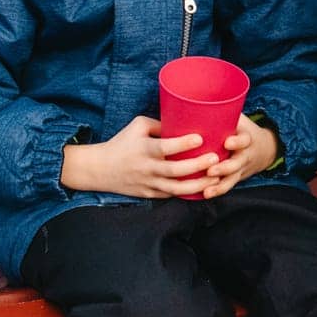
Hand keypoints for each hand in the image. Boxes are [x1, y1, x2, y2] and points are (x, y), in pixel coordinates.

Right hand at [60, 115, 221, 197]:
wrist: (100, 169)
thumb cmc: (122, 142)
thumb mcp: (137, 126)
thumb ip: (161, 124)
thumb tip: (186, 120)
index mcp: (144, 149)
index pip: (165, 147)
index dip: (183, 143)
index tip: (200, 138)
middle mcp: (147, 168)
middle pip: (175, 170)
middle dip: (197, 166)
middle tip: (215, 158)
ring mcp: (148, 184)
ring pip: (176, 189)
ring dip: (198, 185)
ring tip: (216, 178)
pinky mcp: (150, 194)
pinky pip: (171, 195)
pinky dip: (188, 194)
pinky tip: (204, 188)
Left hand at [198, 115, 280, 199]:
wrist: (265, 148)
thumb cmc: (243, 129)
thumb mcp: (239, 118)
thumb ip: (222, 111)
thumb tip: (192, 97)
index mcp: (247, 138)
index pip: (244, 139)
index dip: (237, 142)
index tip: (228, 142)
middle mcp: (246, 155)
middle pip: (237, 163)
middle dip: (225, 167)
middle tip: (211, 170)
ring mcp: (241, 168)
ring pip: (232, 178)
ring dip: (220, 184)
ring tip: (206, 188)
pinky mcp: (236, 178)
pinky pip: (228, 186)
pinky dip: (217, 191)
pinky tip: (204, 195)